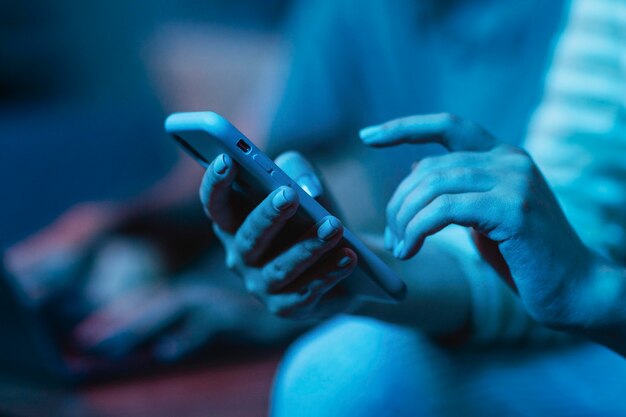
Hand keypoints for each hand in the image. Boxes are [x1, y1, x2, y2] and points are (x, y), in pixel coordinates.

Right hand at [199, 152, 357, 319]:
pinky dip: (328, 273)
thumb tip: (306, 189)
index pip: (215, 205)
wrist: (344, 255)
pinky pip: (306, 292)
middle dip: (269, 216)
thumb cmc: (312, 212)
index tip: (226, 160)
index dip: (215, 184)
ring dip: (308, 246)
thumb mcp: (303, 180)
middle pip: (249, 237)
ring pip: (280, 268)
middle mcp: (240, 256)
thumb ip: (296, 168)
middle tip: (289, 195)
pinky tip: (348, 256)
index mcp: (234, 223)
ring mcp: (261, 285)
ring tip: (334, 226)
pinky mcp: (287, 307)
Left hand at [360, 113, 593, 328]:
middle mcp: (510, 159)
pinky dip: (417, 229)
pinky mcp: (512, 208)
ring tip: (400, 248)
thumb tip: (414, 168)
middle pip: (429, 168)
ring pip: (432, 187)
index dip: (404, 127)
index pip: (448, 125)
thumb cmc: (525, 258)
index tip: (367, 135)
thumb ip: (455, 189)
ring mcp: (514, 180)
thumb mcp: (483, 216)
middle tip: (390, 236)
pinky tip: (410, 250)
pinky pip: (443, 210)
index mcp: (503, 156)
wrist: (575, 290)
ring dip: (404, 219)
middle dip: (398, 202)